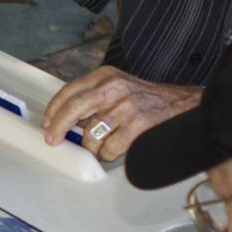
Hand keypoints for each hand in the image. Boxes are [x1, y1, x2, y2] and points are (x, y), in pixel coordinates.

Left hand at [42, 67, 199, 157]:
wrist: (184, 106)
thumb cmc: (148, 100)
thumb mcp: (119, 88)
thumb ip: (94, 98)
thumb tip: (67, 120)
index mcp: (107, 77)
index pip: (70, 91)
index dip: (54, 110)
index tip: (47, 123)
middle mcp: (115, 89)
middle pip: (74, 109)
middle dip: (58, 127)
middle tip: (52, 140)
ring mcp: (127, 108)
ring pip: (91, 135)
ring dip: (92, 147)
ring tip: (102, 145)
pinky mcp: (137, 127)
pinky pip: (109, 149)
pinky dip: (108, 154)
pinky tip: (116, 148)